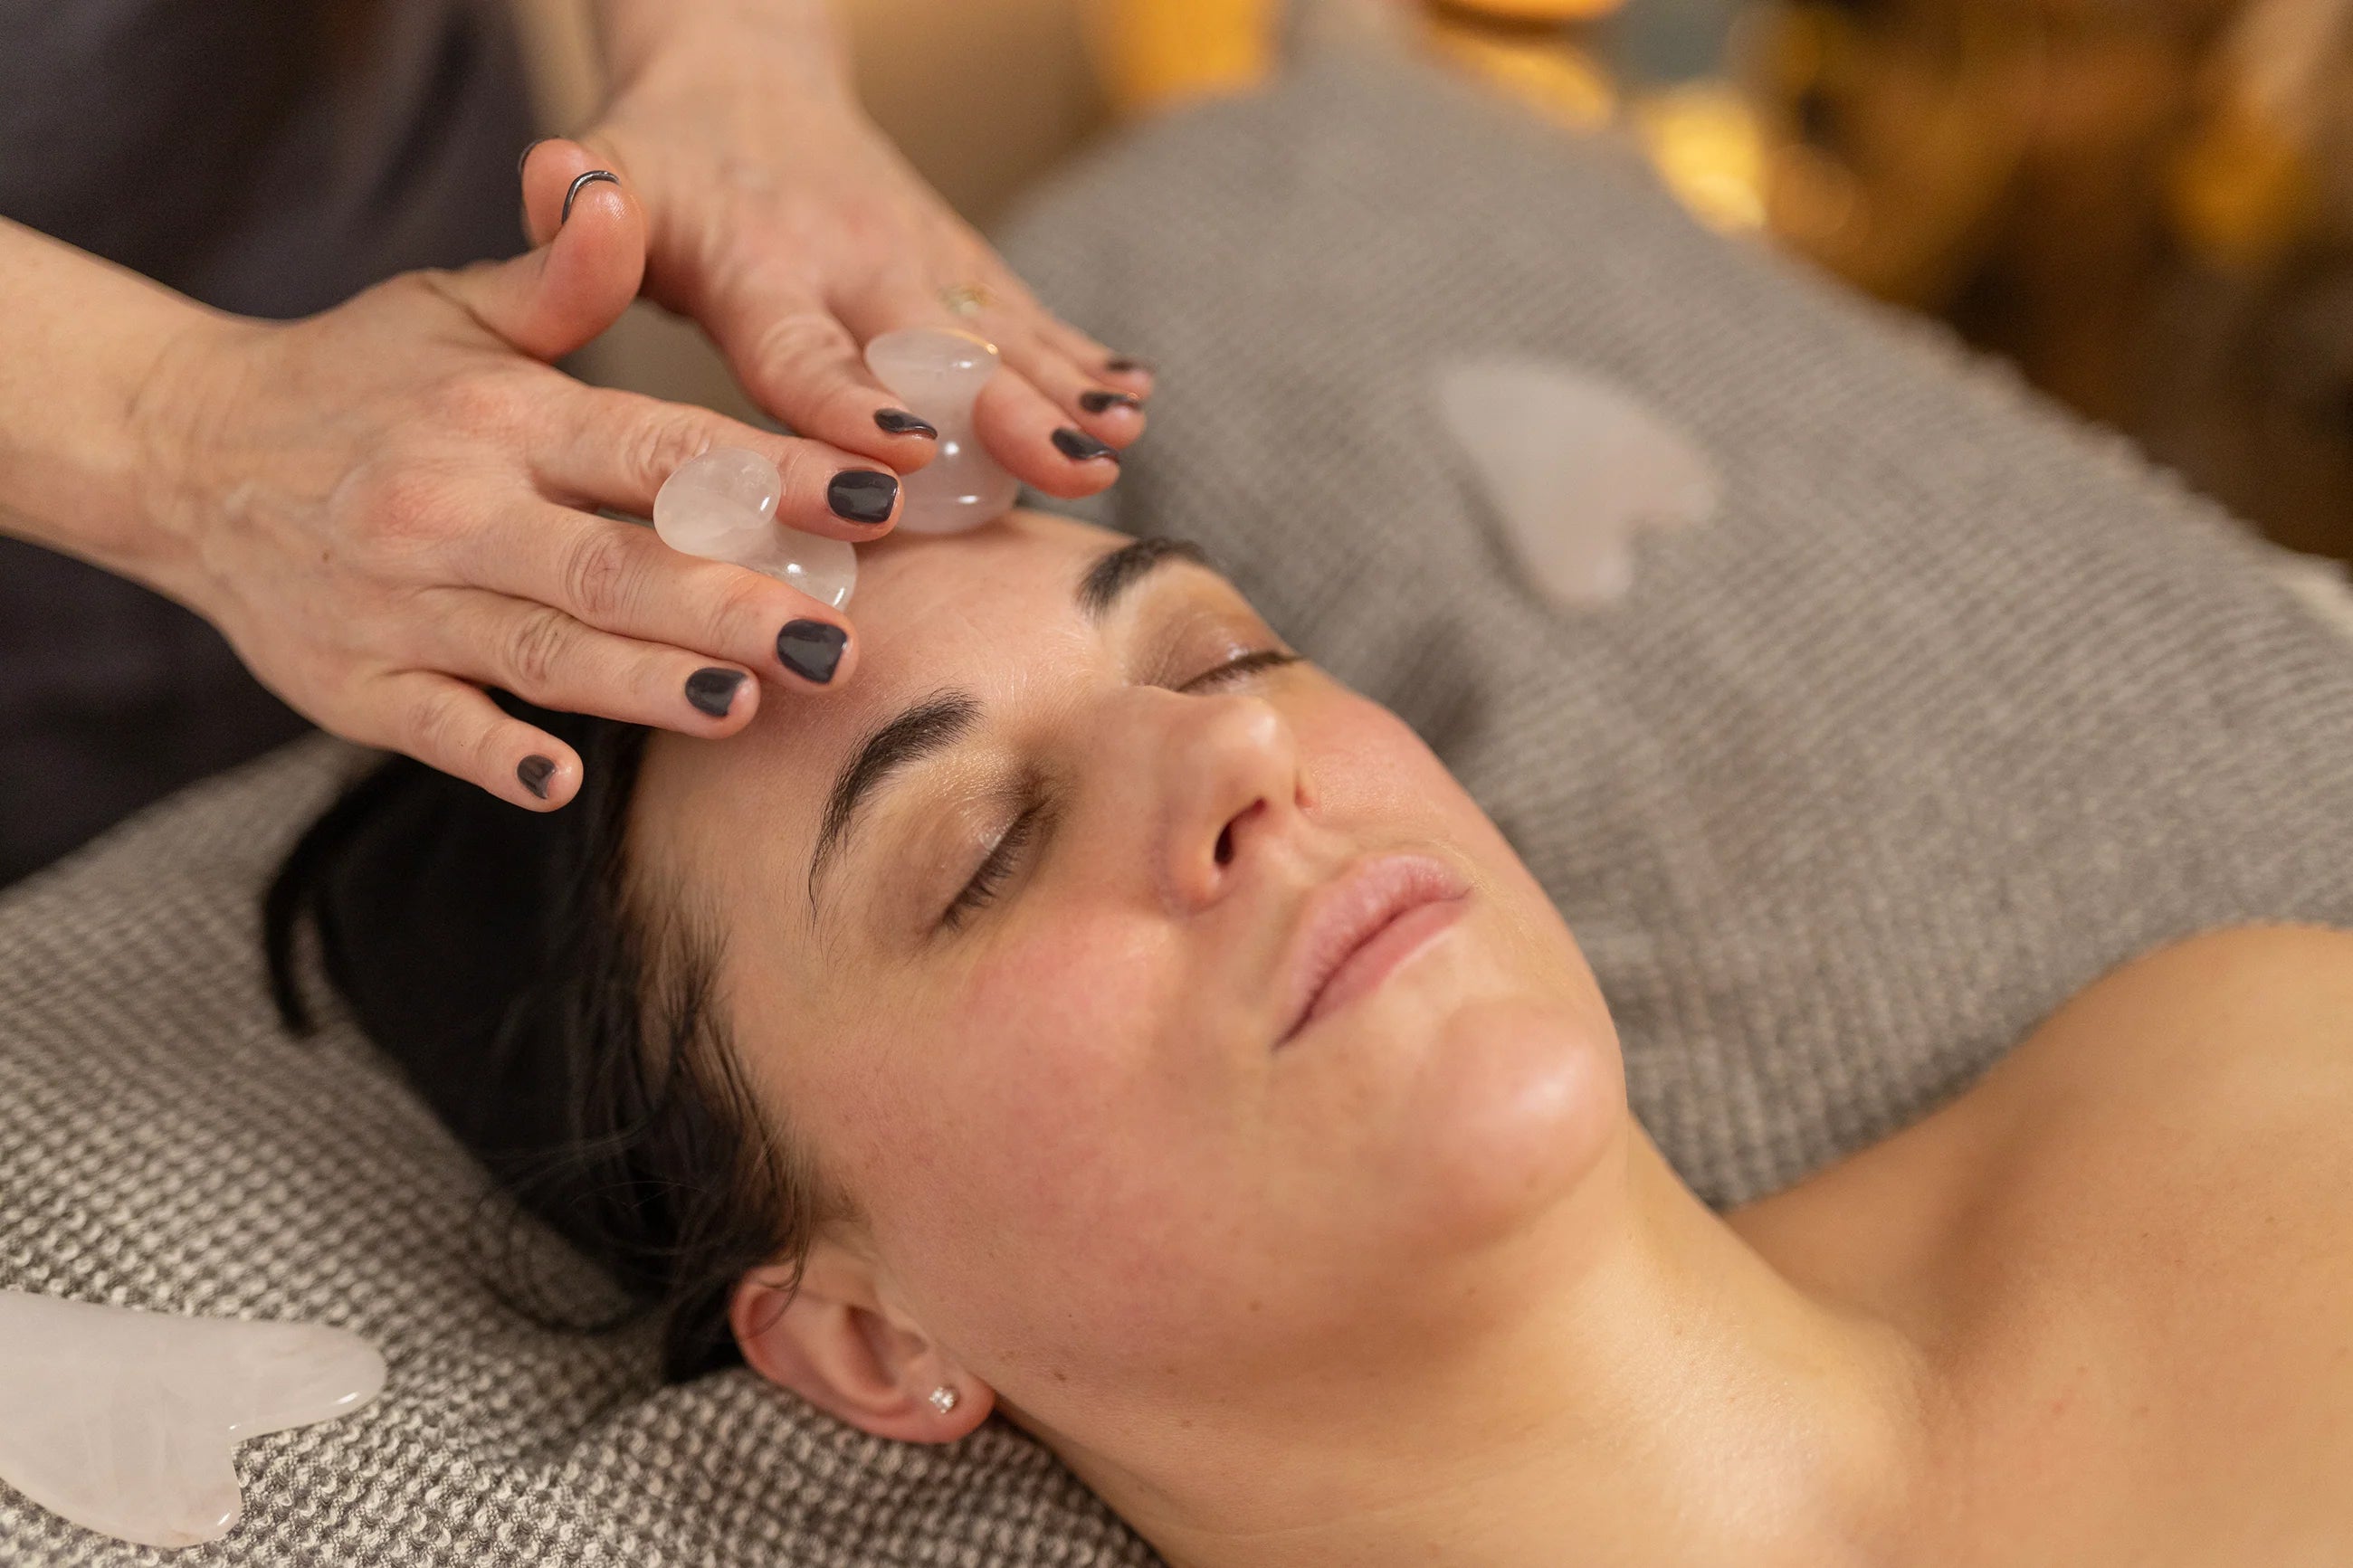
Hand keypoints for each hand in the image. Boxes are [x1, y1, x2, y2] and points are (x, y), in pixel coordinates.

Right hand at [138, 149, 886, 810]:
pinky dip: (490, 750)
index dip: (768, 477)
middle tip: (838, 642)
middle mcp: (454, 508)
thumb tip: (623, 194)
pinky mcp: (351, 683)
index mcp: (500, 415)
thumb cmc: (358, 380)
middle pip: (613, 565)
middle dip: (732, 604)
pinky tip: (559, 779)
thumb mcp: (456, 309)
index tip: (873, 501)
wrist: (183, 453)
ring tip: (746, 702)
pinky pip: (430, 724)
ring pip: (540, 649)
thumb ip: (562, 279)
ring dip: (644, 681)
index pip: (656, 448)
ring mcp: (400, 602)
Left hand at [564, 31, 1151, 492]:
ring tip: (1120, 441)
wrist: (741, 69)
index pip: (804, 348)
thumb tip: (559, 181)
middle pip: (940, 350)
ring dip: (1065, 389)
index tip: (900, 453)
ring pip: (1002, 334)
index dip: (849, 402)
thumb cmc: (661, 158)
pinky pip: (1029, 315)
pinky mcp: (959, 263)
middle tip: (1067, 462)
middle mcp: (855, 259)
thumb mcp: (610, 168)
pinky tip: (1135, 403)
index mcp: (762, 262)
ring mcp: (920, 259)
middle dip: (1007, 409)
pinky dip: (1084, 358)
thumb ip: (580, 210)